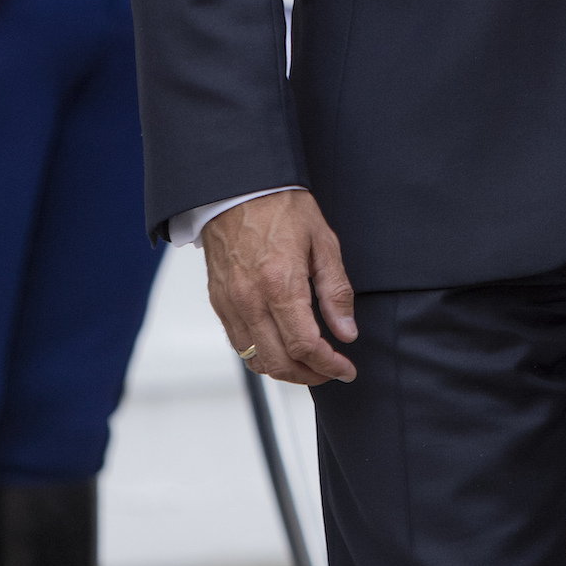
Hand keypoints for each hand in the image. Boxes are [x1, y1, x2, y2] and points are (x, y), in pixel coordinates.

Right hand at [203, 188, 357, 384]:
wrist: (237, 189)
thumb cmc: (282, 208)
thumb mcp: (323, 242)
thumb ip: (336, 291)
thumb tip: (346, 331)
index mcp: (279, 283)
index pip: (304, 345)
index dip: (329, 365)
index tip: (345, 369)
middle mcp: (250, 299)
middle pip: (278, 362)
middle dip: (309, 376)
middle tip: (331, 371)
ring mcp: (230, 303)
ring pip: (256, 359)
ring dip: (285, 371)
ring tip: (309, 365)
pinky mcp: (219, 302)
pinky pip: (239, 344)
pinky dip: (262, 356)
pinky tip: (281, 348)